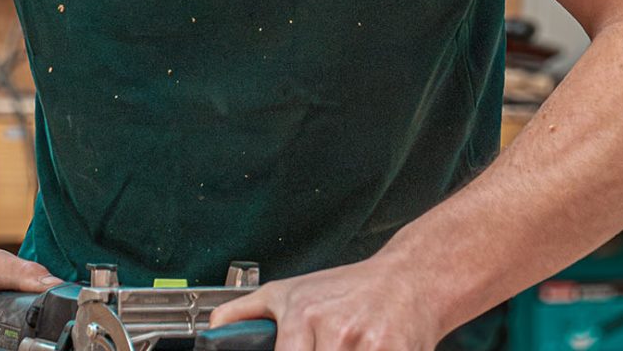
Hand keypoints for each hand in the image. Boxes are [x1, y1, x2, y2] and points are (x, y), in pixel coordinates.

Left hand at [207, 254, 441, 350]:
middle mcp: (334, 331)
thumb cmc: (348, 287)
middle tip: (322, 348)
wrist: (408, 279)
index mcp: (303, 316)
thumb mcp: (292, 291)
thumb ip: (248, 311)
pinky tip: (363, 350)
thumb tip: (214, 328)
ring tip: (343, 349)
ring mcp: (365, 346)